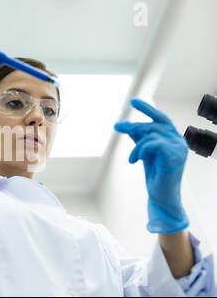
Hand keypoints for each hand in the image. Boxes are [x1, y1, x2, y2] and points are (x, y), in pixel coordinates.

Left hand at [114, 98, 189, 233]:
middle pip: (153, 125)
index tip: (133, 101)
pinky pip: (153, 144)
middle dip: (134, 127)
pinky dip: (140, 150)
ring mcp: (178, 148)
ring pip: (151, 134)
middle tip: (118, 127)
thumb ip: (138, 138)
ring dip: (137, 146)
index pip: (161, 119)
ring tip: (132, 159)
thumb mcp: (144, 152)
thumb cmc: (155, 176)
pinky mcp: (174, 156)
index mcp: (173, 139)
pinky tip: (135, 160)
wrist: (161, 196)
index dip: (147, 109)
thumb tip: (124, 124)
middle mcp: (179, 141)